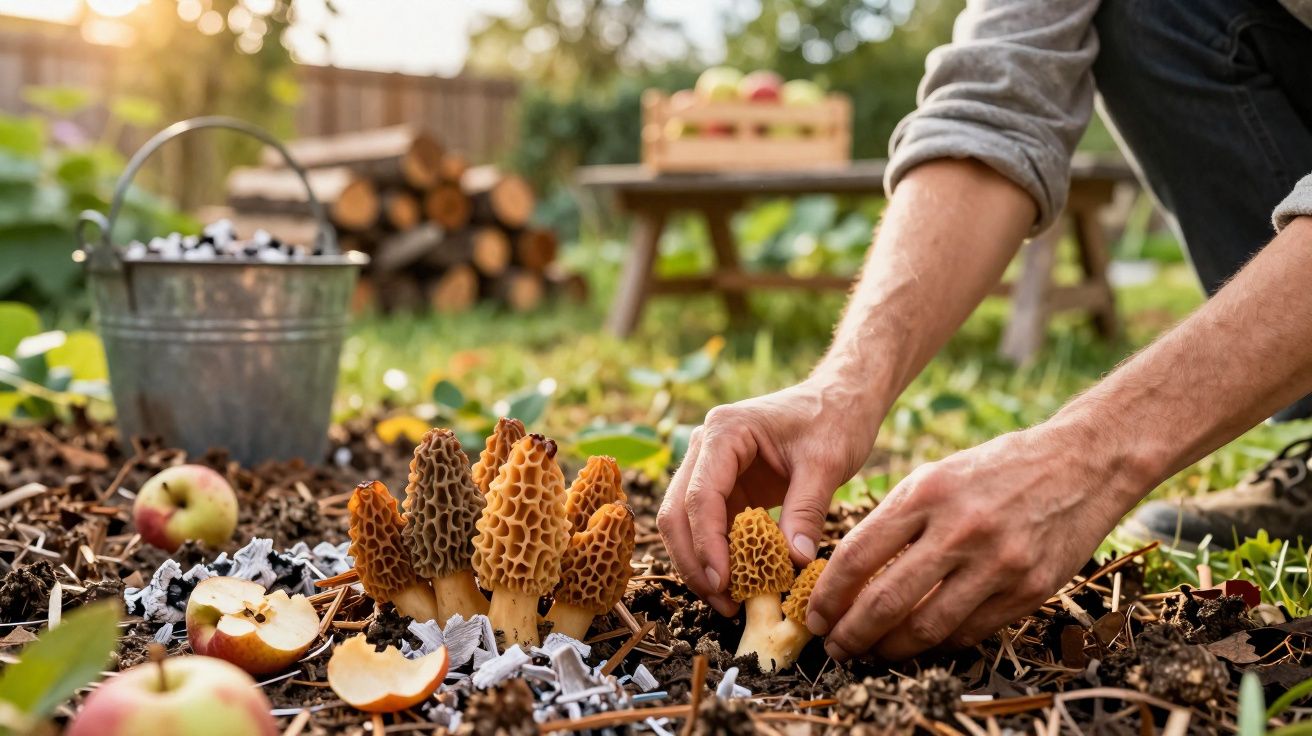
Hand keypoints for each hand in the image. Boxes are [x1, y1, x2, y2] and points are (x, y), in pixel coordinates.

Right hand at [657, 379, 881, 615]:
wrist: (840, 399)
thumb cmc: (834, 419)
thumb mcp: (828, 463)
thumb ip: (807, 511)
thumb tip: (794, 562)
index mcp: (725, 431)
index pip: (700, 495)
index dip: (707, 543)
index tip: (723, 583)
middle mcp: (706, 447)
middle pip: (677, 512)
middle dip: (694, 561)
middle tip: (722, 602)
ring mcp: (710, 467)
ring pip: (685, 524)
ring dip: (700, 564)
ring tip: (728, 602)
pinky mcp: (724, 486)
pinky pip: (709, 527)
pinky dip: (718, 556)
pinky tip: (738, 584)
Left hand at [808, 421, 1143, 660]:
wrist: (1081, 464)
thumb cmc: (997, 469)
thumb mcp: (936, 476)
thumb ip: (895, 520)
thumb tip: (848, 572)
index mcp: (927, 494)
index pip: (859, 554)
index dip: (829, 594)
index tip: (814, 614)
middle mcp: (960, 529)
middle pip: (886, 600)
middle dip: (851, 633)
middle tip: (835, 646)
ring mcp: (997, 563)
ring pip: (926, 627)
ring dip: (890, 649)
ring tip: (872, 652)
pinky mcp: (1029, 589)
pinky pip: (969, 632)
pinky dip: (937, 644)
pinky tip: (918, 644)